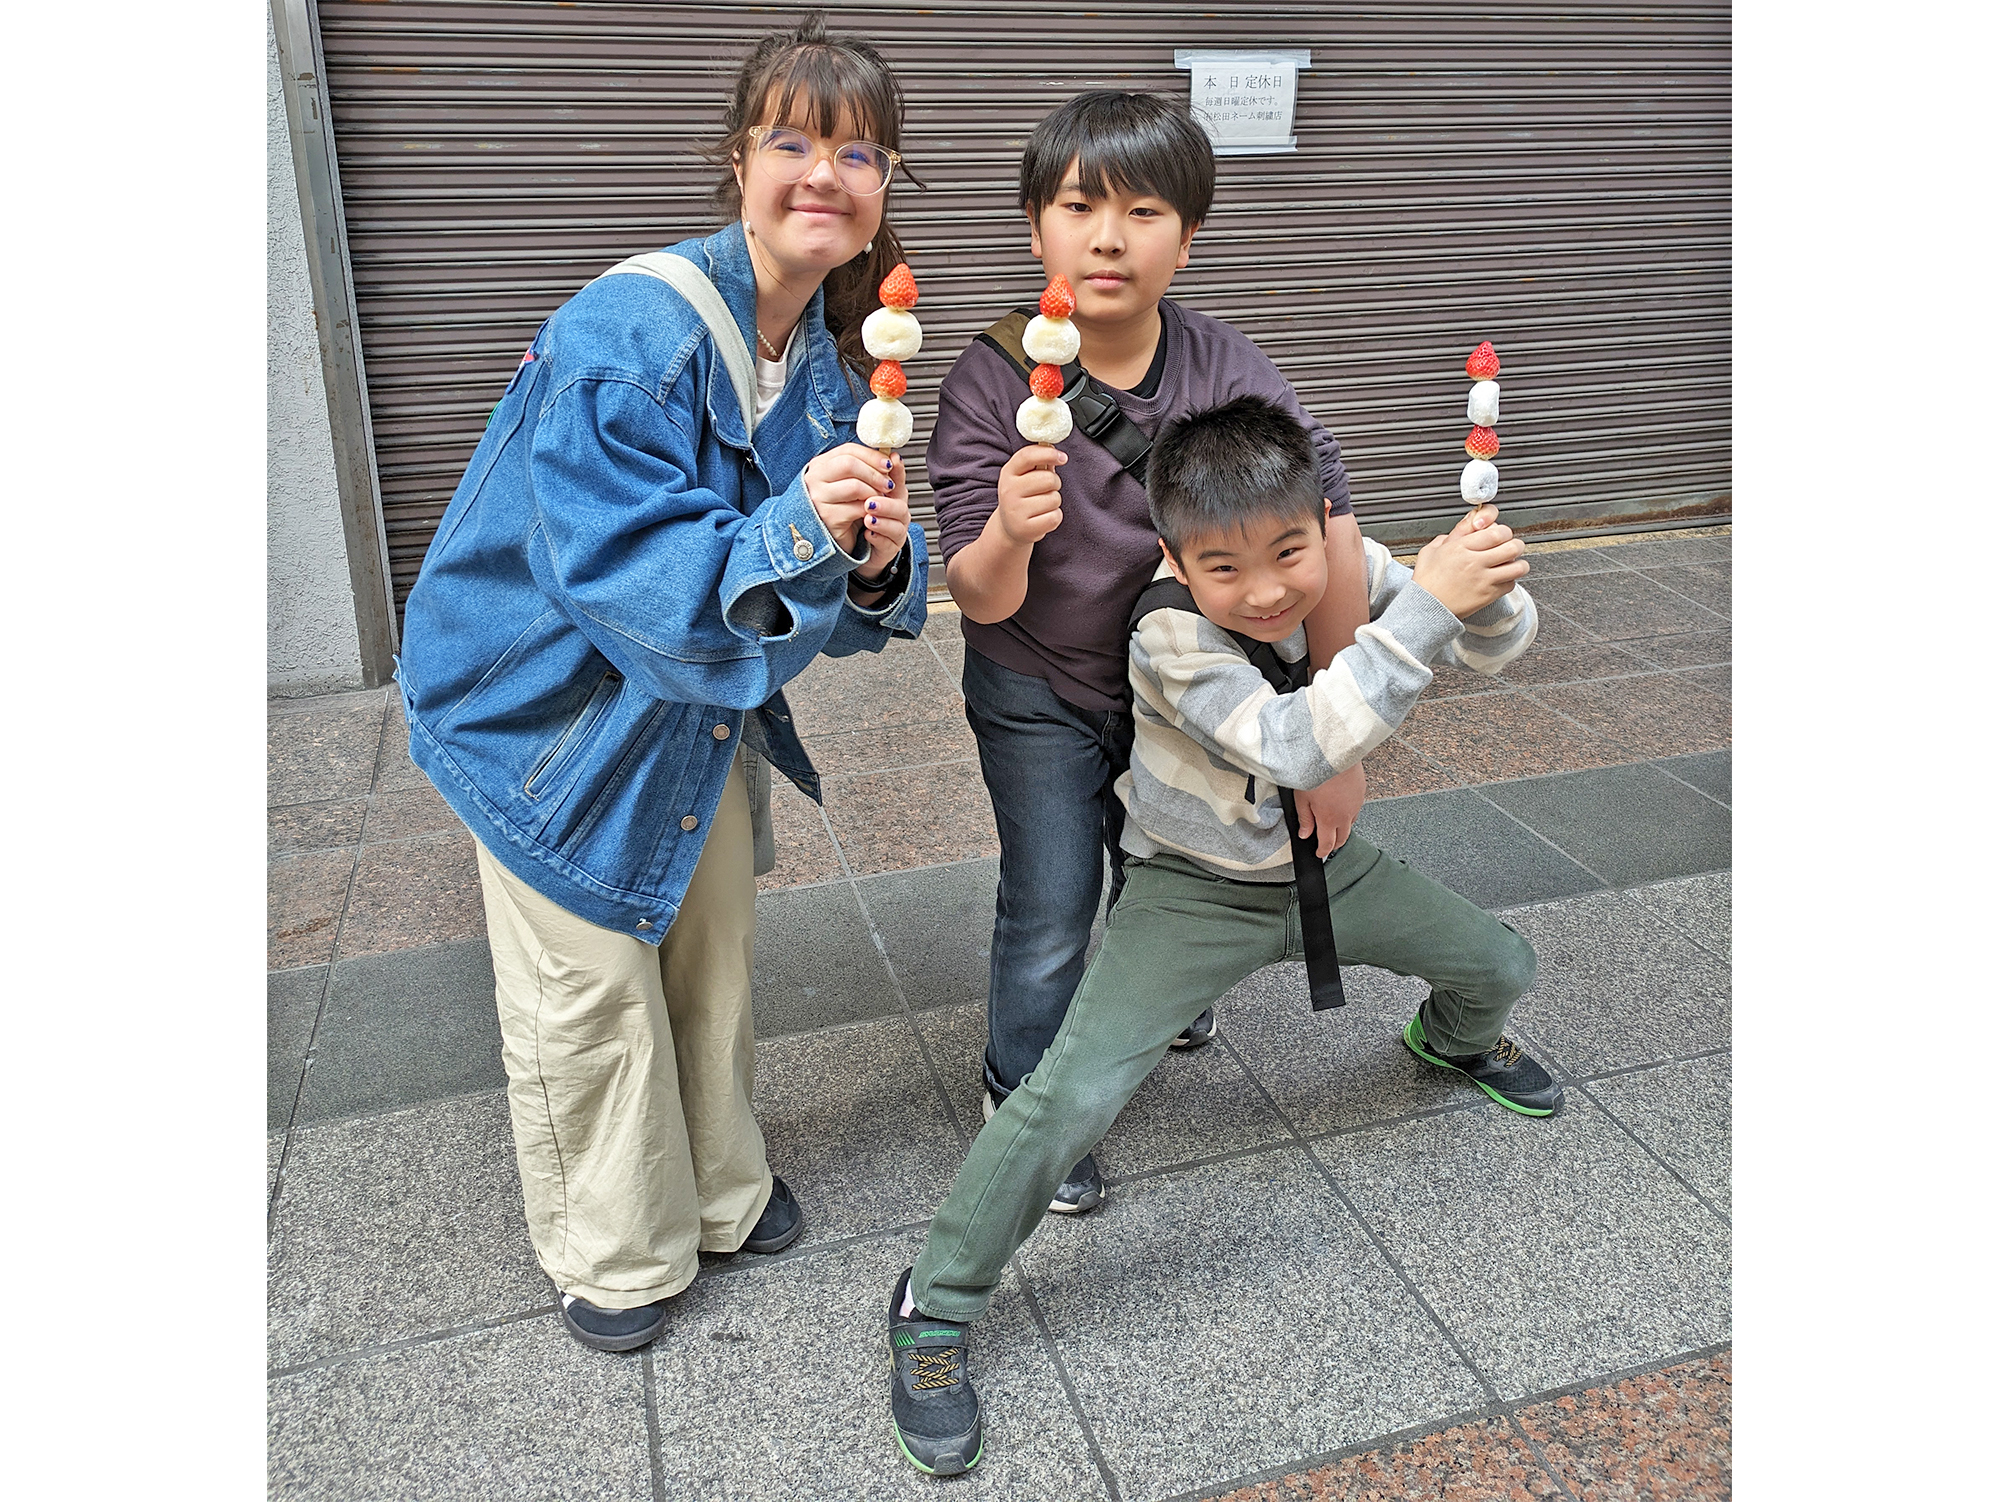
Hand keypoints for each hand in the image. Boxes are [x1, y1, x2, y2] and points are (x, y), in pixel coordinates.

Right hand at [803, 443, 897, 554]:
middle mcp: (816, 478)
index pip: (848, 450)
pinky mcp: (828, 516)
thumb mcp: (855, 481)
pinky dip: (870, 510)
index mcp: (822, 465)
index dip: (872, 456)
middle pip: (849, 464)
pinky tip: (872, 512)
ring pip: (854, 486)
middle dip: (874, 474)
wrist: (831, 534)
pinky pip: (856, 508)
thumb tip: (893, 457)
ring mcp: (819, 497)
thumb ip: (870, 467)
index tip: (888, 464)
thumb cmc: (843, 506)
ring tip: (880, 499)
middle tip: (888, 484)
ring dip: (874, 492)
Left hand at [855, 454, 911, 578]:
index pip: (899, 481)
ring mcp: (895, 531)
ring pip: (897, 526)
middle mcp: (897, 513)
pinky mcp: (889, 548)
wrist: (858, 547)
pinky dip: (878, 538)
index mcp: (892, 496)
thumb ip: (863, 475)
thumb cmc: (860, 519)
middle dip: (886, 502)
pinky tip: (868, 534)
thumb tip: (856, 454)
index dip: (898, 471)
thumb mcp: (860, 492)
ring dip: (882, 521)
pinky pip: (888, 544)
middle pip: (900, 506)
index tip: (891, 462)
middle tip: (870, 501)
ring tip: (867, 518)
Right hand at [994, 444, 1066, 547]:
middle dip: (1055, 483)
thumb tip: (1056, 452)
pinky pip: (1055, 517)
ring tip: (1042, 505)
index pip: (1028, 456)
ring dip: (1054, 501)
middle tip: (1047, 489)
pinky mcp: (1026, 528)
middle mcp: (1008, 491)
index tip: (1062, 457)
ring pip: (1054, 499)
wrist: (1010, 527)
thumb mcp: (1024, 476)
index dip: (1049, 453)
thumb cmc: (1023, 496)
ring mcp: (1015, 511)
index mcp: (1008, 472)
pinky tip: (1043, 517)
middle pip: (1048, 478)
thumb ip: (1038, 462)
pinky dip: (1054, 517)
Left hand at [1293, 762, 1364, 858]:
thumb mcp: (1302, 797)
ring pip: (1351, 823)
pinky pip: (1356, 808)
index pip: (1328, 844)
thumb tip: (1305, 834)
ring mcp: (1356, 804)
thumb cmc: (1316, 771)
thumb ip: (1305, 819)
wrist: (1335, 752)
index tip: (1318, 853)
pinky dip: (1348, 813)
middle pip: (1343, 838)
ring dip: (1342, 828)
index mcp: (1329, 819)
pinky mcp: (1361, 792)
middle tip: (1326, 844)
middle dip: (1334, 844)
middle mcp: (1346, 815)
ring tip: (1332, 825)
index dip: (1322, 852)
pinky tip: (1340, 806)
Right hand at [1411, 504, 1528, 617]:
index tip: (1500, 535)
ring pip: (1518, 567)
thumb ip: (1454, 534)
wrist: (1425, 607)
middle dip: (1515, 545)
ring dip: (1517, 563)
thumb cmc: (1427, 581)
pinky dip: (1509, 580)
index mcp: (1461, 548)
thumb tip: (1470, 522)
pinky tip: (1500, 579)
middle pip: (1512, 547)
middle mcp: (1475, 563)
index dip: (1503, 531)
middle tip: (1510, 547)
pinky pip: (1511, 584)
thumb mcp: (1432, 549)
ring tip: (1510, 564)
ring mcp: (1483, 580)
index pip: (1497, 532)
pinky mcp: (1488, 596)